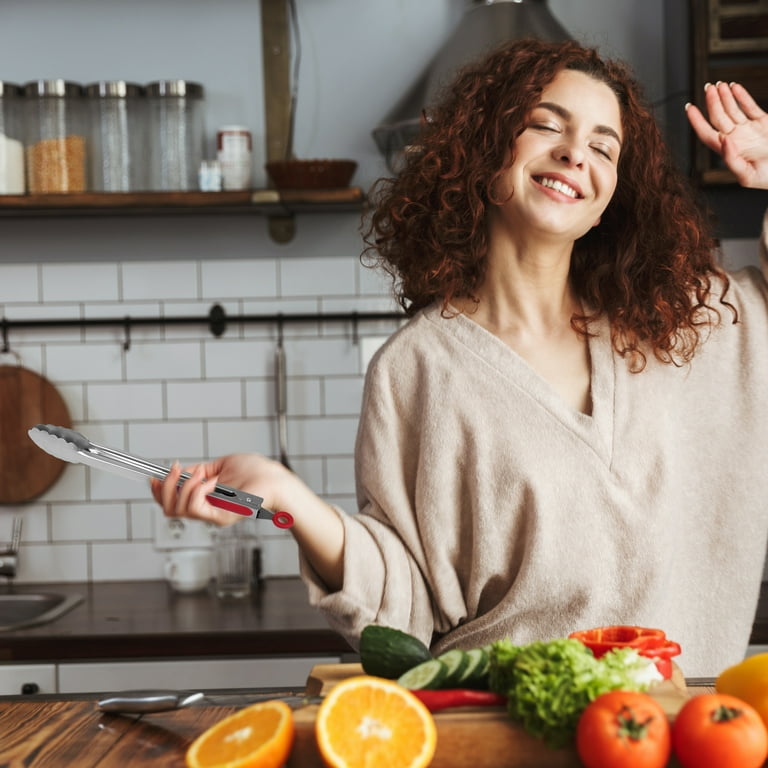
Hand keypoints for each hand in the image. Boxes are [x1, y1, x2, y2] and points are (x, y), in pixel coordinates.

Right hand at [150, 453, 291, 525]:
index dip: (158, 490)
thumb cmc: (256, 472)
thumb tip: (180, 471)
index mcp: (204, 498)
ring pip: (177, 509)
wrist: (275, 480)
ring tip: (203, 474)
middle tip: (176, 469)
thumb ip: (199, 470)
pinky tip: (212, 481)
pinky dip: (197, 490)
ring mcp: (213, 515)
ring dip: (184, 486)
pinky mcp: (221, 517)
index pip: (171, 502)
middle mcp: (206, 509)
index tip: (155, 476)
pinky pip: (195, 507)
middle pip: (168, 508)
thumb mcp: (220, 465)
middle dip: (165, 487)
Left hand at [686, 81, 767, 188]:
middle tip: (708, 87)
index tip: (689, 108)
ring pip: (733, 110)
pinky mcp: (764, 123)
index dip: (697, 122)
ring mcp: (749, 130)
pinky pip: (750, 107)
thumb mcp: (747, 176)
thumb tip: (722, 140)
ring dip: (725, 97)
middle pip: (718, 118)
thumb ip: (732, 160)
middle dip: (712, 102)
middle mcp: (736, 139)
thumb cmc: (767, 179)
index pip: (707, 134)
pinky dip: (742, 96)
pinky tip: (734, 87)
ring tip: (718, 85)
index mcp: (729, 152)